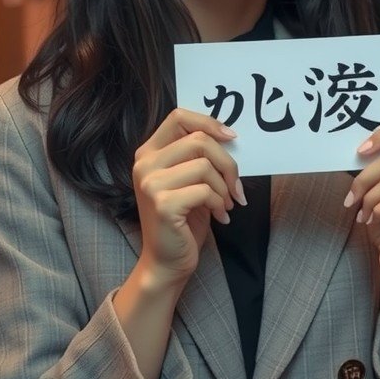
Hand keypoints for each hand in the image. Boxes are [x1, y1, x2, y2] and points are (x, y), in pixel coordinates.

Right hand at [132, 108, 245, 289]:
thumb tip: (230, 136)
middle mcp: (144, 164)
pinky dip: (220, 203)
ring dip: (224, 187)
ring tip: (225, 204)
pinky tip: (220, 216)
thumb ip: (197, 155)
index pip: (179, 116)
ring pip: (205, 165)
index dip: (208, 122)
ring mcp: (151, 183)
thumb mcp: (188, 180)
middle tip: (235, 185)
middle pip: (199, 140)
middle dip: (227, 162)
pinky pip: (205, 190)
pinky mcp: (162, 203)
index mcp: (148, 152)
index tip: (231, 138)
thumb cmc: (183, 219)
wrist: (166, 262)